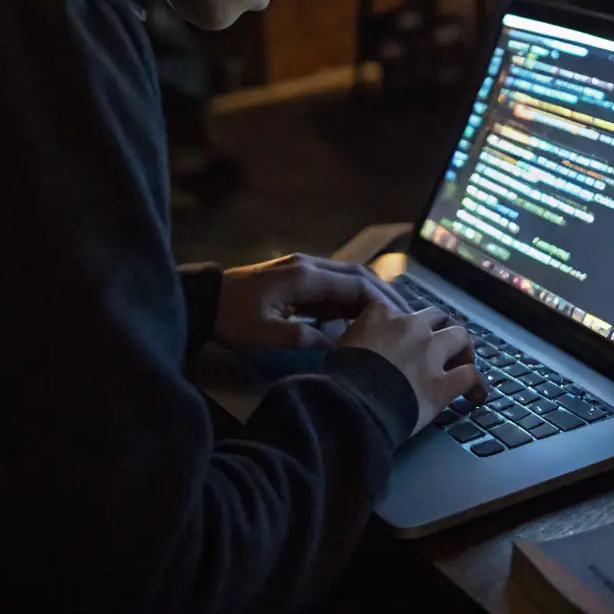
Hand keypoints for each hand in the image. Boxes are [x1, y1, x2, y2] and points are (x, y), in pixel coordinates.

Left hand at [213, 253, 408, 350]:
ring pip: (346, 279)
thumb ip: (303, 338)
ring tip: (393, 318)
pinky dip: (351, 298)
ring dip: (370, 295)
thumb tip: (337, 347)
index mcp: (304, 276)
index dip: (380, 300)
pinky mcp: (297, 279)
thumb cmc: (232, 318)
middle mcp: (308, 266)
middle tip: (408, 317)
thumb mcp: (265, 334)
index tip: (402, 319)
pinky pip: (332, 286)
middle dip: (383, 294)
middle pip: (356, 275)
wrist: (205, 301)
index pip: (354, 283)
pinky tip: (362, 317)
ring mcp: (302, 270)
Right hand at [338, 303, 488, 434]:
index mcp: (381, 314)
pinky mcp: (442, 383)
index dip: (404, 327)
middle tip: (440, 346)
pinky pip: (470, 376)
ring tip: (464, 361)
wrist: (351, 404)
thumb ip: (357, 337)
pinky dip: (477, 384)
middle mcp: (410, 326)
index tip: (403, 339)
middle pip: (436, 316)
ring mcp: (430, 353)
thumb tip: (359, 344)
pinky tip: (477, 395)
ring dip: (463, 348)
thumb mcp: (341, 346)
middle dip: (440, 329)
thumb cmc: (339, 377)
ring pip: (460, 336)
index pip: (399, 311)